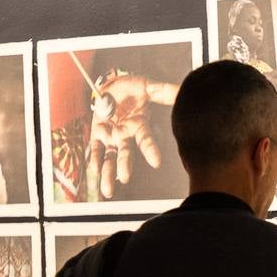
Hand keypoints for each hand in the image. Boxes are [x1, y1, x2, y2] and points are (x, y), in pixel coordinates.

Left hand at [86, 74, 178, 198]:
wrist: (114, 85)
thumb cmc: (133, 88)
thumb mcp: (149, 86)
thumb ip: (164, 91)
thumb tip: (182, 91)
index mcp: (139, 126)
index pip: (146, 140)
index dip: (150, 150)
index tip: (156, 162)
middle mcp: (126, 135)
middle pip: (125, 153)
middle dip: (124, 166)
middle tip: (125, 178)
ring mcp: (112, 136)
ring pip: (110, 158)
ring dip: (108, 173)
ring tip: (108, 191)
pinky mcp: (98, 133)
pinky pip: (96, 148)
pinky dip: (94, 159)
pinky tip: (94, 170)